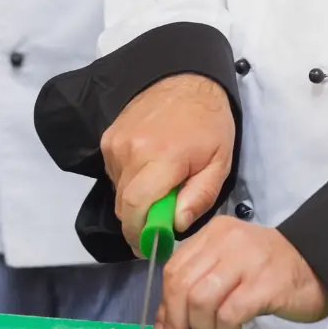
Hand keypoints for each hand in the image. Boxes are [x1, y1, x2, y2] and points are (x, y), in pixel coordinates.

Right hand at [101, 74, 234, 254]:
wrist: (187, 81)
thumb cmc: (209, 124)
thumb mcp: (219, 163)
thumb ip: (199, 197)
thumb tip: (176, 225)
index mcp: (162, 158)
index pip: (137, 209)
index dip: (140, 235)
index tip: (151, 247)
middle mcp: (131, 150)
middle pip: (123, 205)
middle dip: (139, 223)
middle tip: (158, 226)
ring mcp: (116, 142)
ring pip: (117, 190)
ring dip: (135, 199)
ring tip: (158, 190)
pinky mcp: (108, 137)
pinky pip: (113, 173)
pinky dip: (128, 181)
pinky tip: (148, 171)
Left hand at [153, 218, 327, 328]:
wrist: (325, 265)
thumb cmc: (274, 272)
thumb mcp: (232, 271)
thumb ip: (199, 289)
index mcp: (213, 235)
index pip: (174, 270)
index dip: (165, 308)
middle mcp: (225, 241)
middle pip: (182, 286)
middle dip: (176, 328)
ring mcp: (245, 261)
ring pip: (202, 302)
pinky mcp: (264, 284)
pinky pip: (229, 317)